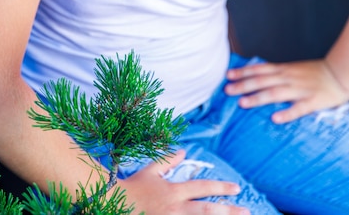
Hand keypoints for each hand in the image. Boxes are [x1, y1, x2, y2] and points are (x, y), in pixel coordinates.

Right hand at [119, 149, 249, 213]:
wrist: (114, 203)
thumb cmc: (132, 188)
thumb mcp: (150, 170)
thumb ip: (168, 160)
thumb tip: (184, 151)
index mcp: (173, 190)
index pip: (202, 188)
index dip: (220, 187)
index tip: (236, 188)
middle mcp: (175, 208)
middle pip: (207, 210)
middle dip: (228, 211)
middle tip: (246, 211)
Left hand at [225, 58, 348, 122]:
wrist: (338, 73)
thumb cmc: (313, 73)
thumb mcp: (292, 68)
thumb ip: (275, 72)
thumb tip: (256, 74)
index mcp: (284, 70)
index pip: (259, 69)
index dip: (243, 72)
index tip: (228, 75)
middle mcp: (288, 78)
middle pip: (262, 80)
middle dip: (243, 85)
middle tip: (227, 90)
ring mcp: (299, 90)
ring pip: (275, 93)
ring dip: (258, 97)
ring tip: (243, 103)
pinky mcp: (312, 102)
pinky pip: (298, 108)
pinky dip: (286, 113)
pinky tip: (275, 119)